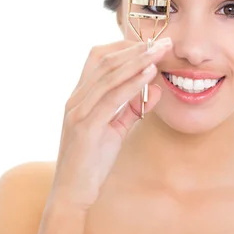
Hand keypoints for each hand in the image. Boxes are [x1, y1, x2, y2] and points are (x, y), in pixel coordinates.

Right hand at [47, 38, 172, 210]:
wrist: (72, 193)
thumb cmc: (92, 162)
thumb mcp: (115, 130)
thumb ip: (132, 108)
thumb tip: (156, 88)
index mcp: (80, 97)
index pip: (98, 59)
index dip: (124, 47)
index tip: (149, 43)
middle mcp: (76, 99)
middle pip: (105, 61)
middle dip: (136, 48)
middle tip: (162, 41)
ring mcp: (78, 111)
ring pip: (108, 75)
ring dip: (137, 60)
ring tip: (159, 51)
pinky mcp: (85, 127)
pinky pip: (111, 98)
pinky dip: (131, 83)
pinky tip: (149, 73)